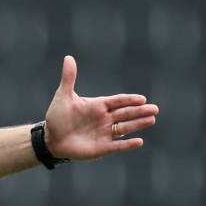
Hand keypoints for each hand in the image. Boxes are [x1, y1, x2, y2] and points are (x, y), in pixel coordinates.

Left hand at [43, 56, 158, 160]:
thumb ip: (69, 78)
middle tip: (155, 109)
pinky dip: (127, 144)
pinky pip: (117, 146)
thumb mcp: (63, 96)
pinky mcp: (102, 147)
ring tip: (151, 120)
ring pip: (125, 128)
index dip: (130, 100)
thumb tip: (68, 57)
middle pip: (126, 113)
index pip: (118, 101)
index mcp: (99, 105)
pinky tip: (139, 142)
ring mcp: (104, 133)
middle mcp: (105, 118)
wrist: (51, 139)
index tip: (142, 99)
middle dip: (140, 111)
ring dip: (138, 124)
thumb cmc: (57, 117)